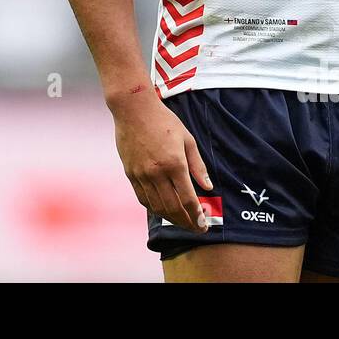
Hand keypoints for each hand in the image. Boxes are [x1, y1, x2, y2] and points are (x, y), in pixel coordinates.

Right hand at [108, 87, 213, 232]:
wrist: (133, 109)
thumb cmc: (163, 121)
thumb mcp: (187, 139)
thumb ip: (198, 165)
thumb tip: (208, 187)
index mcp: (175, 164)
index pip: (188, 199)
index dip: (197, 216)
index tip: (203, 226)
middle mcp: (157, 173)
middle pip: (173, 208)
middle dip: (186, 222)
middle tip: (195, 228)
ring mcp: (141, 174)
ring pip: (157, 207)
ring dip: (171, 218)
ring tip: (181, 221)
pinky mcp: (130, 173)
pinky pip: (143, 198)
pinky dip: (154, 208)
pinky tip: (162, 210)